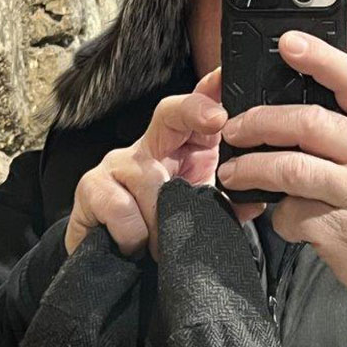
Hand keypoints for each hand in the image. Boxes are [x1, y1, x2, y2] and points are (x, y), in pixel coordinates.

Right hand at [65, 68, 264, 259]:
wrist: (110, 262)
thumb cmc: (157, 229)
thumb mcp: (196, 213)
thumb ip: (226, 205)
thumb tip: (255, 202)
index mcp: (178, 150)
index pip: (194, 113)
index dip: (210, 95)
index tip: (224, 83)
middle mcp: (147, 147)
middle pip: (168, 113)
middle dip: (194, 110)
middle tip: (216, 119)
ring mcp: (116, 163)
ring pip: (149, 177)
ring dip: (162, 216)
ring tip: (164, 242)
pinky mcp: (91, 187)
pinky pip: (122, 207)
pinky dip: (135, 234)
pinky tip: (134, 245)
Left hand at [217, 32, 346, 302]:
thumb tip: (292, 101)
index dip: (321, 57)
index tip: (288, 42)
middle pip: (311, 124)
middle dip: (262, 122)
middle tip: (235, 127)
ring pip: (293, 170)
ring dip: (253, 169)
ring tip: (232, 172)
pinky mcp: (339, 230)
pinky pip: (293, 214)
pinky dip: (278, 215)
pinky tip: (282, 215)